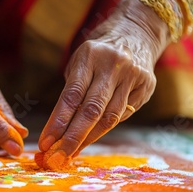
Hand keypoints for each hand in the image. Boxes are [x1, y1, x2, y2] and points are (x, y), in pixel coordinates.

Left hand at [38, 0, 169, 168]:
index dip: (58, 122)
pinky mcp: (147, 85)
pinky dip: (105, 128)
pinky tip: (92, 136)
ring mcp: (133, 75)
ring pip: (110, 117)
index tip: (46, 143)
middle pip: (92, 110)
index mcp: (89, 56)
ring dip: (88, 139)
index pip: (71, 95)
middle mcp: (113, 65)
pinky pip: (124, 114)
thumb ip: (72, 92)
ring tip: (71, 153)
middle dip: (73, 138)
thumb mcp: (79, 63)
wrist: (135, 33)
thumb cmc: (96, 55)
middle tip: (57, 158)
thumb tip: (58, 133)